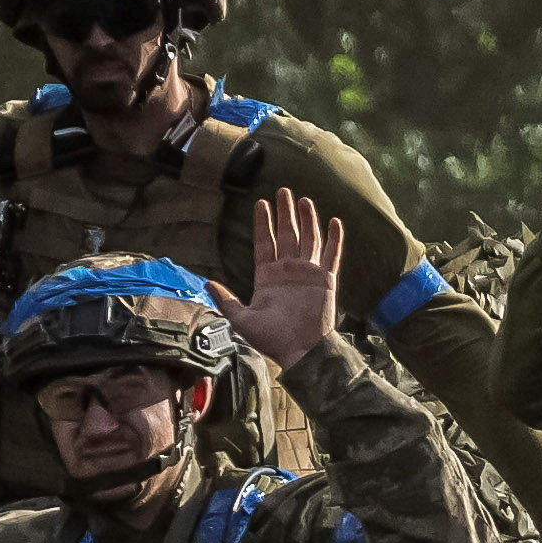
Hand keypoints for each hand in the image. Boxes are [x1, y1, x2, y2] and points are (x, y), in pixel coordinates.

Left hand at [238, 186, 344, 376]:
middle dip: (285, 213)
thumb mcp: (242, 319)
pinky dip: (334, 239)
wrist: (300, 351)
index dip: (263, 223)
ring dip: (307, 219)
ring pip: (309, 239)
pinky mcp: (325, 280)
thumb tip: (206, 284)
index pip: (265, 243)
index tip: (261, 203)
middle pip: (286, 234)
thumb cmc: (272, 340)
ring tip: (304, 200)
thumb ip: (226, 300)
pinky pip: (331, 255)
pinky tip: (335, 221)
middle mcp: (288, 271)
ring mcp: (308, 274)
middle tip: (283, 191)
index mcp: (268, 277)